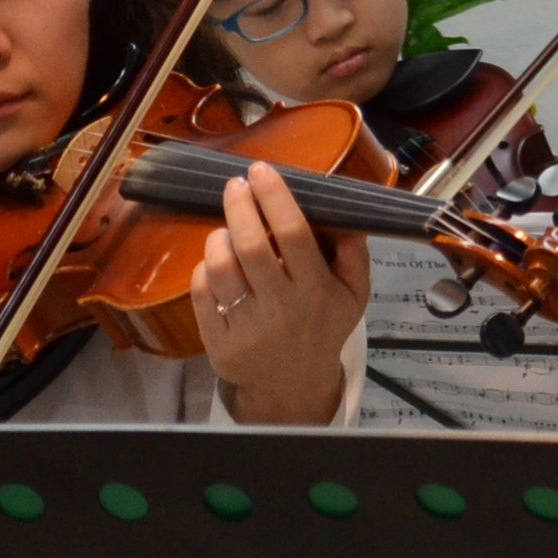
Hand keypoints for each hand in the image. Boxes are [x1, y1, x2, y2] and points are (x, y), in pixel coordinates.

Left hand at [199, 168, 374, 423]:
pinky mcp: (218, 343)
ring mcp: (247, 328)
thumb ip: (356, 260)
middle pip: (251, 246)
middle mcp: (281, 309)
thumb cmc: (322, 329)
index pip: (293, 234)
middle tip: (235, 184)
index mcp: (316, 292)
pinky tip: (216, 261)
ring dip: (218, 236)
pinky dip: (204, 268)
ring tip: (227, 226)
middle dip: (239, 206)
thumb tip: (351, 223)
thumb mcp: (353, 298)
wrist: (292, 386)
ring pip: (220, 268)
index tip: (262, 171)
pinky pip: (201, 293)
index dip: (274, 197)